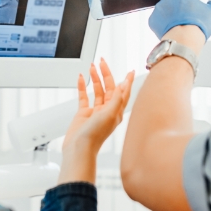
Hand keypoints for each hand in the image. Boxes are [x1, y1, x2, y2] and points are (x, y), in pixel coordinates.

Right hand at [58, 59, 134, 183]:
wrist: (79, 149)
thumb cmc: (95, 136)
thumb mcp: (109, 115)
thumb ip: (117, 99)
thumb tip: (123, 85)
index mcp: (116, 111)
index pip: (124, 92)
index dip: (127, 81)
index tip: (130, 71)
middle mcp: (107, 110)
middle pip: (109, 87)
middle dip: (106, 74)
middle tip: (102, 62)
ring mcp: (95, 112)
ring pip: (97, 90)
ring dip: (95, 78)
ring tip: (92, 67)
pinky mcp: (83, 114)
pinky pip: (84, 97)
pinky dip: (82, 87)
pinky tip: (81, 78)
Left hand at [148, 0, 210, 39]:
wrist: (184, 40)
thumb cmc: (200, 25)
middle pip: (174, 2)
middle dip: (179, 9)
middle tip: (187, 21)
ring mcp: (158, 9)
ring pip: (165, 12)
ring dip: (171, 17)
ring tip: (180, 28)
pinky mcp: (152, 20)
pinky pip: (158, 21)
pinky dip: (163, 26)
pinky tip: (171, 31)